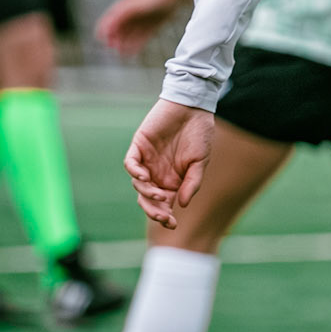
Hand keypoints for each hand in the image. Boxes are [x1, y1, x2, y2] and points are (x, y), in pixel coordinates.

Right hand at [96, 0, 180, 55]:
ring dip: (125, 45)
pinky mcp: (151, 27)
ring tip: (123, 55)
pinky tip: (132, 53)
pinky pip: (141, 38)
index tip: (104, 42)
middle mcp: (130, 15)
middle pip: (118, 31)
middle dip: (115, 41)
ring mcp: (141, 22)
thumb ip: (118, 17)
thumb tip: (105, 28)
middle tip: (115, 50)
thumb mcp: (132, 7)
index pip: (107, 21)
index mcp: (122, 7)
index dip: (104, 32)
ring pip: (129, 36)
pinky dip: (136, 46)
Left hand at [124, 100, 213, 227]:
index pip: (164, 204)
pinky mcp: (139, 146)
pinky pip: (131, 164)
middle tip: (161, 215)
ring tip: (159, 194)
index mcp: (173, 181)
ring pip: (139, 184)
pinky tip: (144, 177)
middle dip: (153, 210)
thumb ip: (191, 183)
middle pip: (148, 199)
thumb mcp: (200, 161)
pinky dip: (134, 172)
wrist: (193, 107)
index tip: (172, 224)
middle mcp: (158, 174)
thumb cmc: (199, 134)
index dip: (165, 216)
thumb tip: (181, 205)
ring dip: (147, 193)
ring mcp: (147, 161)